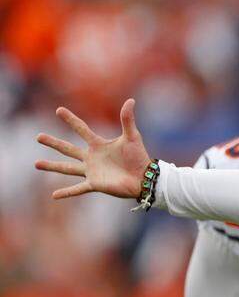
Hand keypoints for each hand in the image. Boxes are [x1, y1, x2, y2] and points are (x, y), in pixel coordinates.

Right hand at [35, 99, 152, 199]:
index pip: (81, 129)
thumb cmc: (139, 157)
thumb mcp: (132, 136)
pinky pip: (78, 189)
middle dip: (53, 142)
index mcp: (98, 145)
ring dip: (52, 166)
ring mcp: (92, 171)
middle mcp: (92, 158)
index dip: (71, 119)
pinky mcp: (95, 184)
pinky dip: (67, 192)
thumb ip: (128, 119)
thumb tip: (130, 100)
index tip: (59, 110)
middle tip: (38, 136)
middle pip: (68, 148)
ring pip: (67, 168)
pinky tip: (54, 195)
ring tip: (36, 163)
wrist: (145, 178)